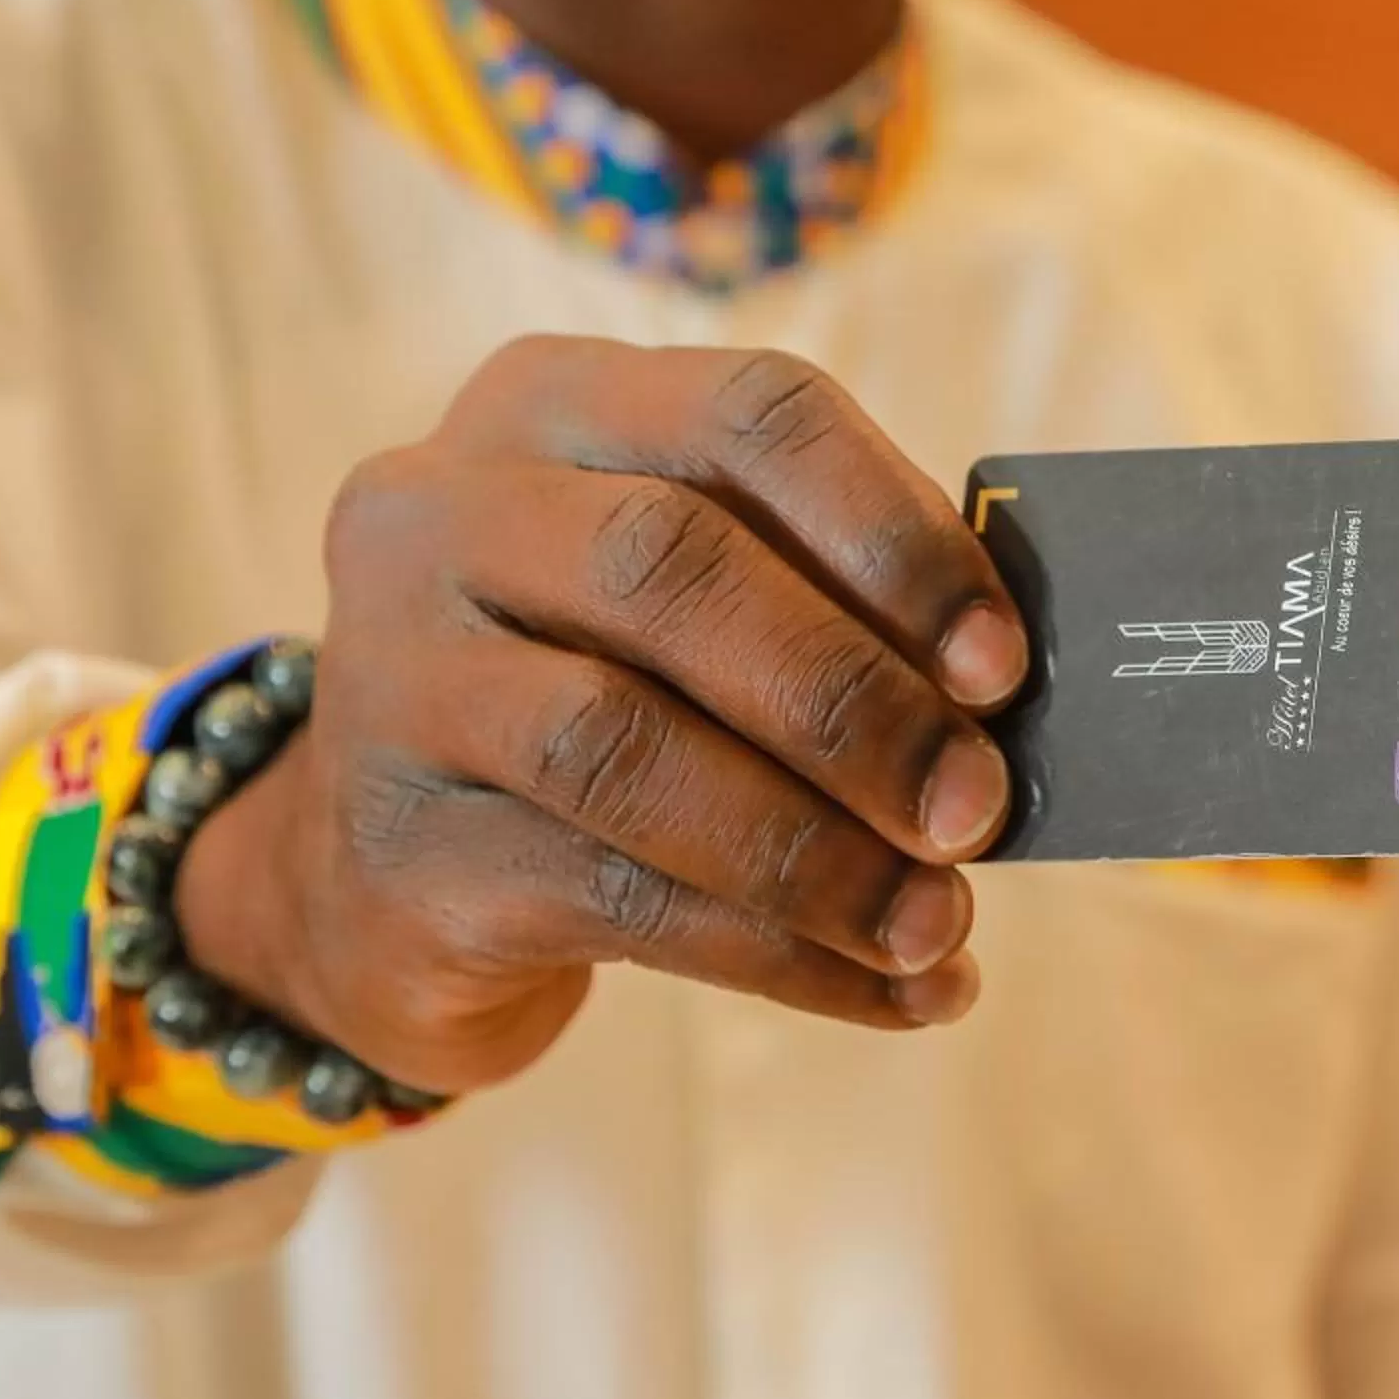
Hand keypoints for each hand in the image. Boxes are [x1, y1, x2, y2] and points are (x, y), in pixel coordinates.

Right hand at [175, 339, 1025, 1092]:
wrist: (391, 885)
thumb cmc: (609, 701)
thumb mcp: (699, 613)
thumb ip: (830, 610)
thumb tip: (1008, 705)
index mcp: (554, 405)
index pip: (750, 413)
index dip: (894, 535)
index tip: (1001, 663)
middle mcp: (443, 512)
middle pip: (668, 568)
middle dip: (854, 700)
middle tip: (976, 809)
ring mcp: (395, 680)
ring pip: (623, 745)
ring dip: (817, 849)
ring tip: (939, 921)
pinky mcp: (401, 852)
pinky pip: (618, 900)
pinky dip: (783, 956)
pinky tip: (891, 992)